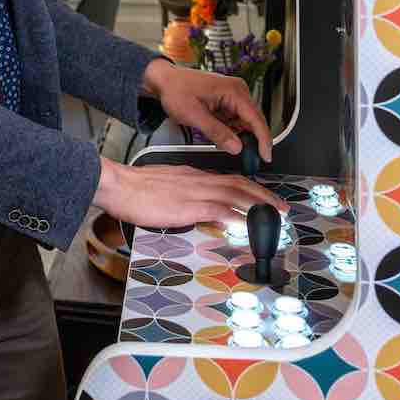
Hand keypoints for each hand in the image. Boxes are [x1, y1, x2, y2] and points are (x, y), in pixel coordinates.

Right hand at [93, 156, 287, 229]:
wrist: (118, 185)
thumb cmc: (134, 189)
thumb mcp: (165, 188)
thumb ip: (185, 196)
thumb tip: (199, 209)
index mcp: (192, 176)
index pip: (228, 179)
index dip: (249, 188)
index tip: (262, 198)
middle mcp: (198, 180)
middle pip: (240, 184)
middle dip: (263, 196)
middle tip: (281, 207)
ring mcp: (195, 192)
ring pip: (236, 194)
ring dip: (259, 204)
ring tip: (274, 215)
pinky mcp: (188, 205)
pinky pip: (220, 209)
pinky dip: (237, 215)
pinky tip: (247, 223)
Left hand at [142, 60, 273, 159]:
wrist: (164, 80)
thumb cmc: (175, 90)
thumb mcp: (194, 115)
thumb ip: (217, 132)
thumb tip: (236, 147)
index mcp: (233, 90)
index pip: (256, 119)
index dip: (263, 140)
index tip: (265, 156)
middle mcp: (237, 90)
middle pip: (254, 121)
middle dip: (251, 140)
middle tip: (247, 159)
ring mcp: (233, 95)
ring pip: (245, 122)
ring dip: (238, 135)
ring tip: (222, 142)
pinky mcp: (227, 100)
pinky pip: (235, 119)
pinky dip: (230, 130)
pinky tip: (218, 134)